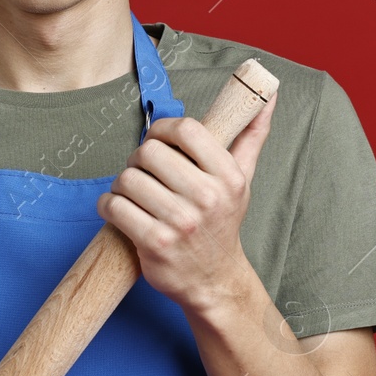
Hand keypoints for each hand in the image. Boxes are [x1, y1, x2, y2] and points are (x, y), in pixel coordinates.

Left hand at [97, 89, 277, 311]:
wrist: (214, 281)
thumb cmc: (222, 223)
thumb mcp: (242, 179)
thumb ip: (251, 134)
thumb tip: (268, 94)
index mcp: (228, 177)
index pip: (186, 129)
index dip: (161, 130)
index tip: (156, 141)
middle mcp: (207, 198)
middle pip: (149, 152)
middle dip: (137, 159)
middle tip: (142, 172)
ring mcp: (180, 223)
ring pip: (127, 179)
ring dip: (121, 185)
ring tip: (131, 194)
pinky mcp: (155, 244)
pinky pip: (115, 208)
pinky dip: (108, 205)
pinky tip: (118, 210)